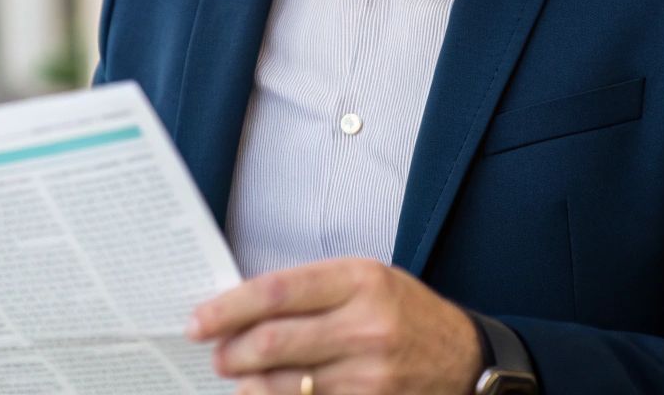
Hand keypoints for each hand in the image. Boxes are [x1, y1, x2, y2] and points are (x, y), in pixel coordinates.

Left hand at [186, 257, 481, 394]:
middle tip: (214, 353)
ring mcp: (372, 374)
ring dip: (249, 383)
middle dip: (231, 351)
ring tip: (238, 375)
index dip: (228, 308)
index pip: (277, 292)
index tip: (198, 320)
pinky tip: (264, 393)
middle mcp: (367, 326)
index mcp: (360, 280)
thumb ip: (308, 291)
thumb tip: (239, 309)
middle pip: (274, 342)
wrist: (465, 358)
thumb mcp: (364, 280)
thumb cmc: (403, 312)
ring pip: (286, 385)